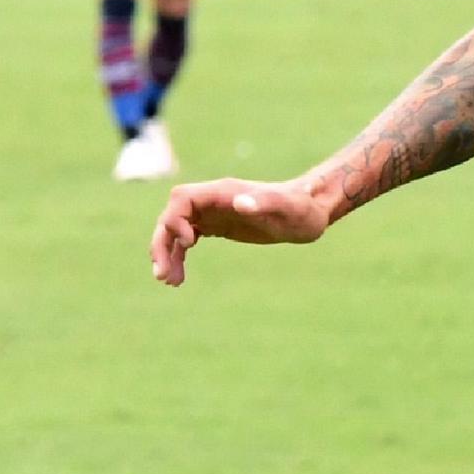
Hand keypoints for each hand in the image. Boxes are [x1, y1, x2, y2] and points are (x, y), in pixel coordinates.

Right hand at [151, 177, 329, 285]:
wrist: (311, 212)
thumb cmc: (302, 208)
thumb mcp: (287, 207)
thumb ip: (264, 202)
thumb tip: (239, 203)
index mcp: (223, 192)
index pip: (182, 198)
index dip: (176, 219)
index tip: (191, 243)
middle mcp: (212, 201)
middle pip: (171, 217)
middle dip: (162, 244)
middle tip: (163, 275)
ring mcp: (212, 213)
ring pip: (175, 231)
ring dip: (166, 254)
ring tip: (170, 281)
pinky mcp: (217, 226)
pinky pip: (186, 240)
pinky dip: (178, 256)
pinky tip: (178, 278)